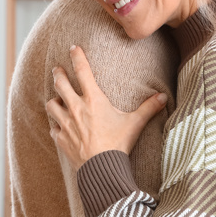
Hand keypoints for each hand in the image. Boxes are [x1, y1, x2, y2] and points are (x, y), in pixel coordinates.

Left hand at [46, 45, 167, 168]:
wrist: (102, 168)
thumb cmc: (118, 143)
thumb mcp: (135, 123)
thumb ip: (149, 108)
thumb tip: (164, 97)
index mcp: (93, 100)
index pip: (83, 72)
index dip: (77, 57)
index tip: (73, 48)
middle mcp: (76, 108)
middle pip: (60, 84)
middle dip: (58, 74)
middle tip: (57, 69)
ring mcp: (66, 124)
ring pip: (51, 105)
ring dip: (53, 101)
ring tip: (55, 99)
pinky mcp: (61, 139)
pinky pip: (53, 128)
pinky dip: (55, 126)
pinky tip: (59, 127)